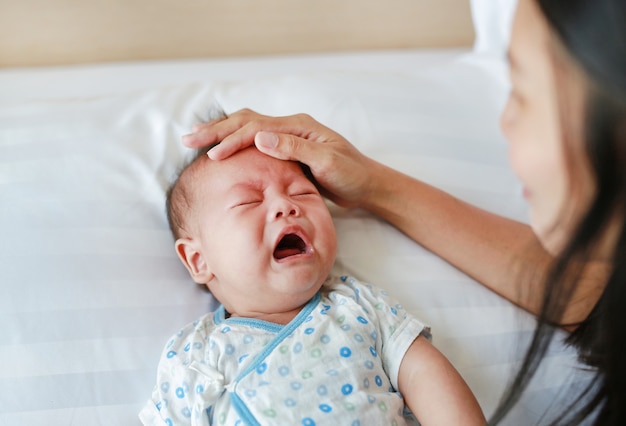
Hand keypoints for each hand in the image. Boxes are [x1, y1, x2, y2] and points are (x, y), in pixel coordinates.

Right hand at [183, 108, 378, 207]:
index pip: (255, 128)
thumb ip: (295, 149)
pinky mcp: (288, 151)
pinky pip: (255, 142)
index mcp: (298, 127)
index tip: (212, 155)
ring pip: (248, 128)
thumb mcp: (326, 163)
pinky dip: (235, 143)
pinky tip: (222, 150)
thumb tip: (259, 137)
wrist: (366, 185)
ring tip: (197, 138)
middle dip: (216, 130)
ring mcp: (289, 137)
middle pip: (246, 122)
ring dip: (222, 132)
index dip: (231, 140)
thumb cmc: (351, 175)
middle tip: (188, 139)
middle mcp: (291, 127)